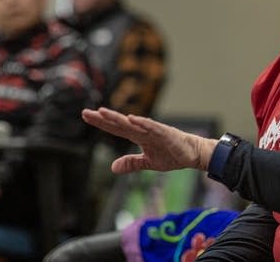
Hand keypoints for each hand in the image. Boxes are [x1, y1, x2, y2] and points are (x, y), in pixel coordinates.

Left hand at [82, 108, 217, 173]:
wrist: (193, 154)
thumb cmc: (172, 154)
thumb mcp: (148, 163)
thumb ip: (131, 163)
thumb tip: (112, 167)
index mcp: (139, 136)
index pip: (116, 128)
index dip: (101, 123)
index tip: (86, 115)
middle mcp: (144, 130)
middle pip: (120, 123)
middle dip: (103, 118)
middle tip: (85, 112)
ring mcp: (154, 131)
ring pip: (133, 123)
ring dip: (118, 118)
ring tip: (103, 112)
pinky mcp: (166, 134)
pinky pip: (152, 127)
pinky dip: (142, 123)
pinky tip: (132, 119)